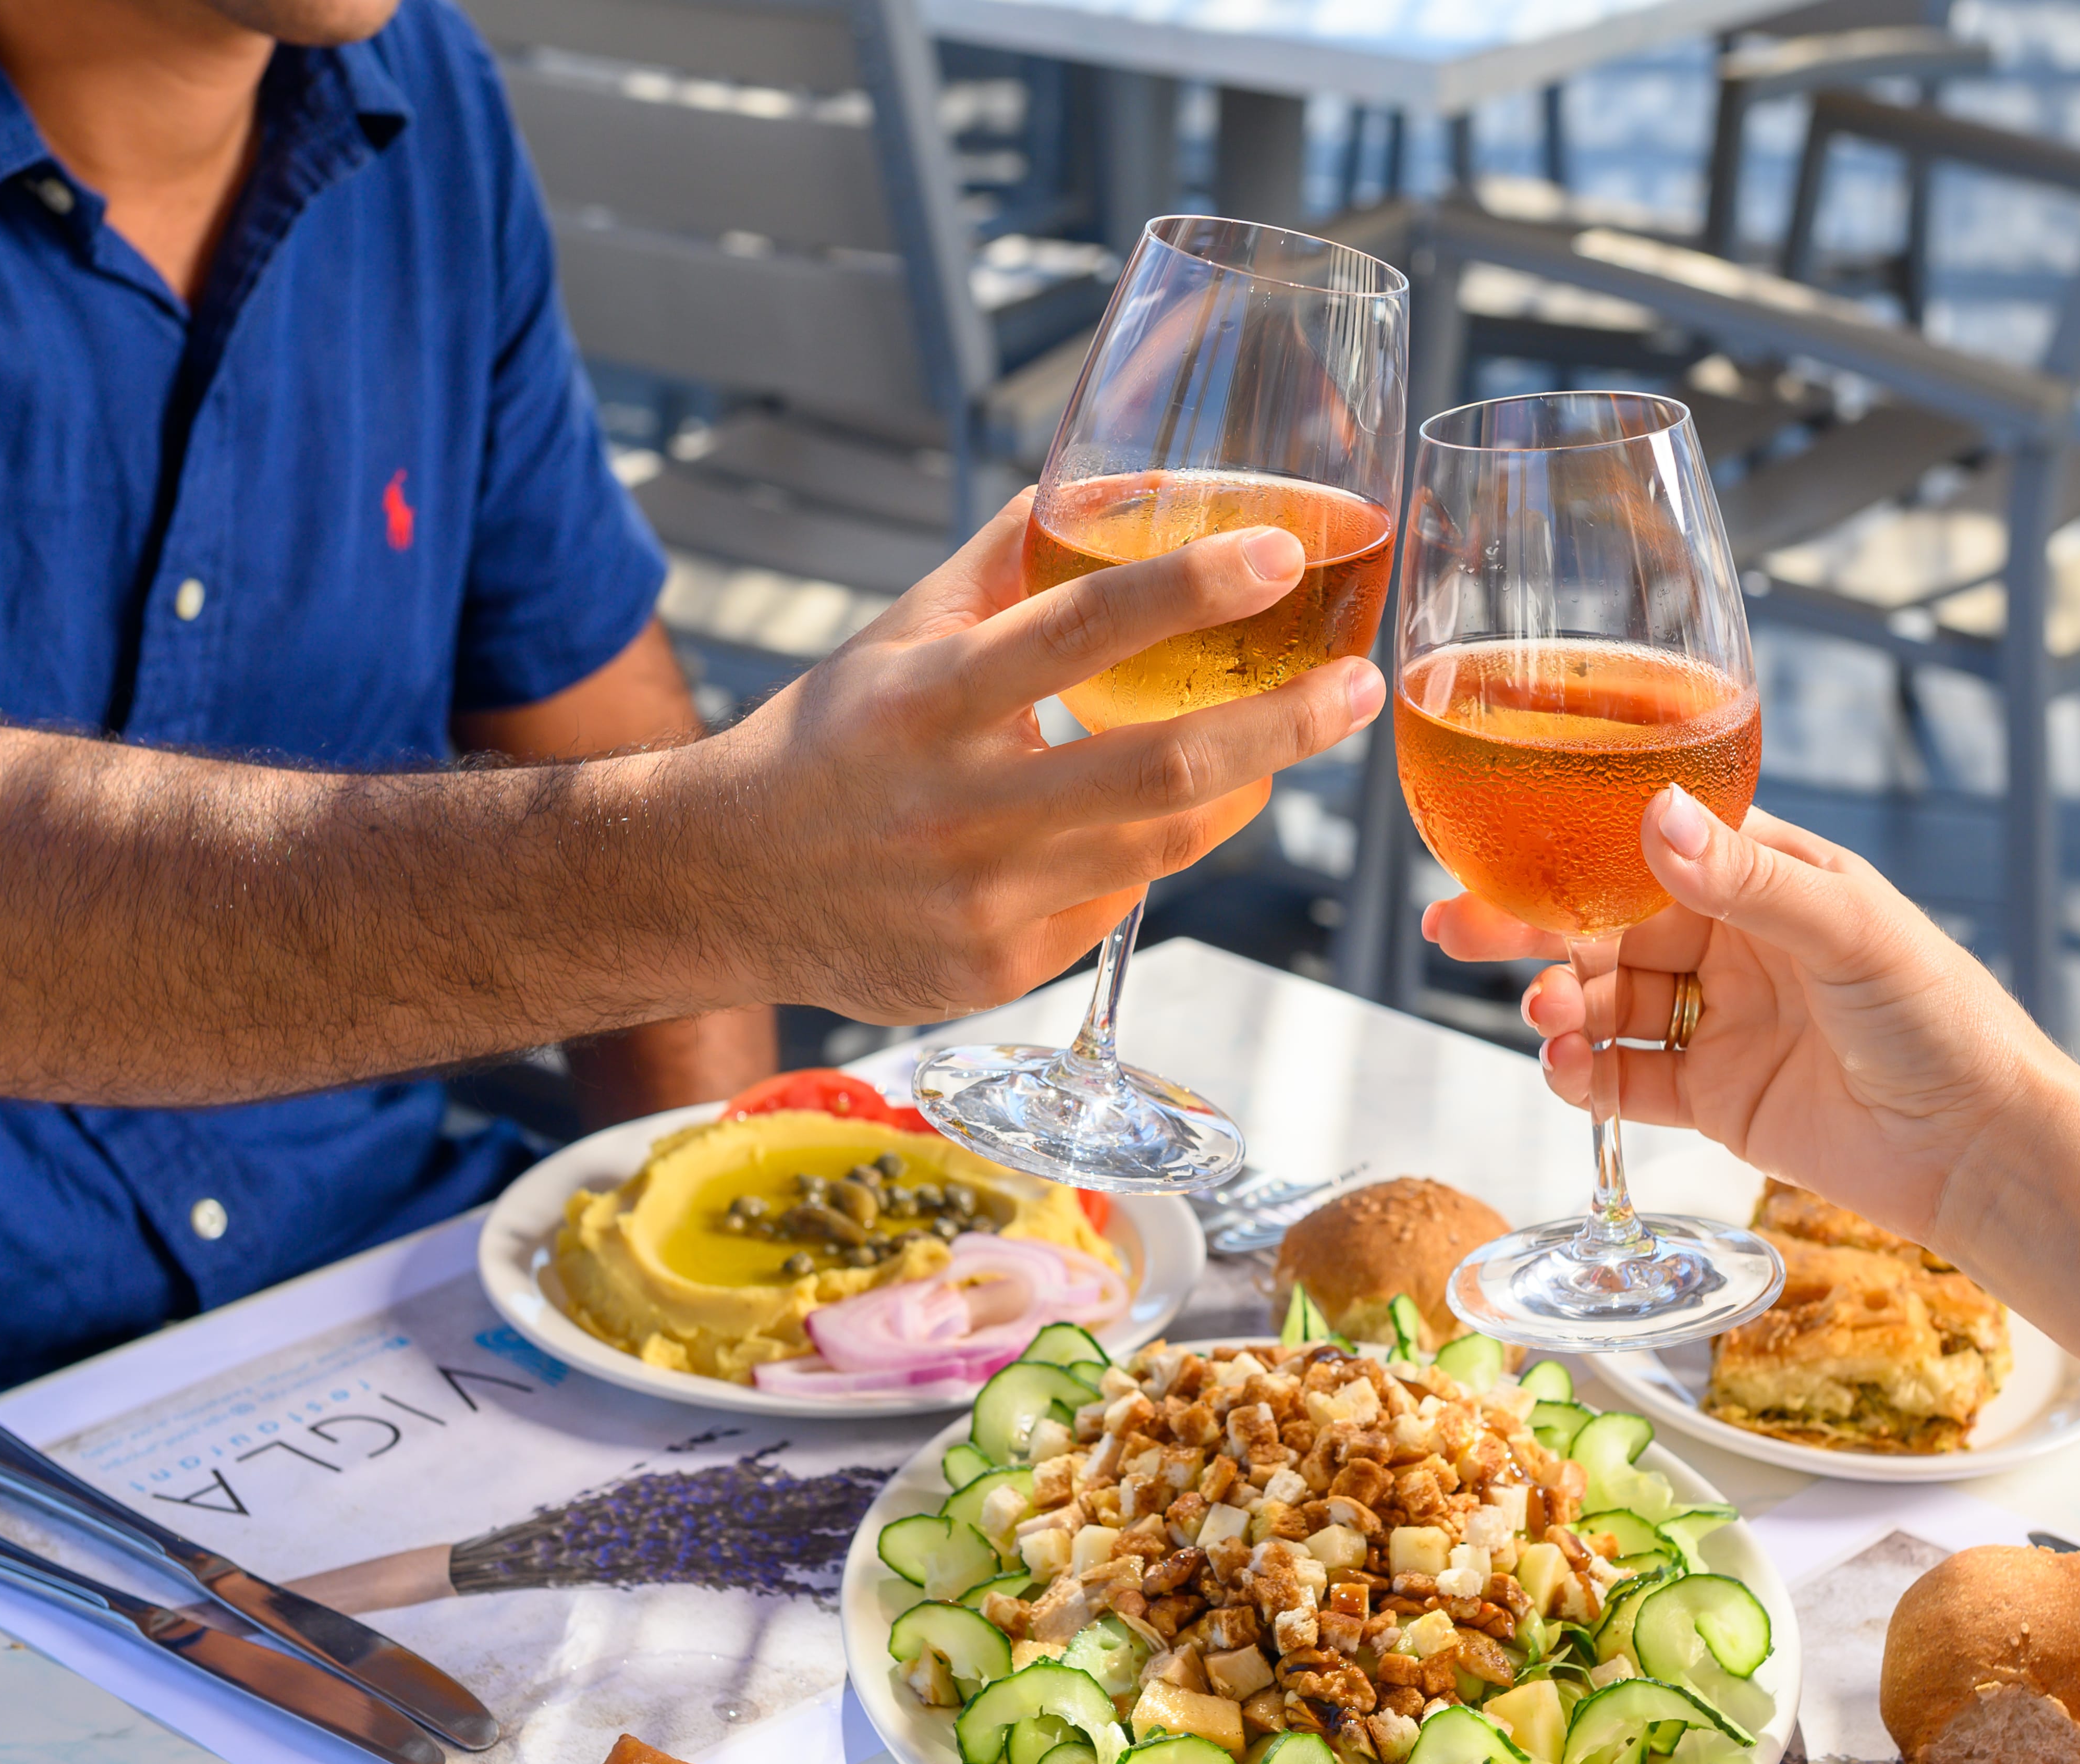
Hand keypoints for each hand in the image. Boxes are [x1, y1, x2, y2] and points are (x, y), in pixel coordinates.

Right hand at [683, 493, 1381, 1021]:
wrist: (720, 882)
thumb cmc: (829, 738)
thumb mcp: (900, 633)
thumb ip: (1007, 561)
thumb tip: (1110, 478)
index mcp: (932, 699)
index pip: (1082, 630)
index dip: (1191, 589)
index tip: (1280, 557)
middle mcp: (961, 806)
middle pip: (1165, 767)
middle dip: (1285, 727)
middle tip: (1359, 688)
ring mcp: (983, 901)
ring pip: (1162, 844)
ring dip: (1239, 790)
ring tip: (1282, 743)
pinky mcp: (997, 969)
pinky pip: (1115, 904)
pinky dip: (1142, 855)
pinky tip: (1130, 824)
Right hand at [1422, 788, 2057, 1245]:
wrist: (1979, 1149)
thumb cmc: (1941, 1019)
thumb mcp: (1848, 929)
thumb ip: (1746, 880)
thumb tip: (1656, 817)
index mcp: (1767, 879)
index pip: (1650, 847)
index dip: (1572, 847)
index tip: (1500, 848)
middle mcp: (1735, 944)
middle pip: (1607, 925)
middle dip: (1531, 928)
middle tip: (1458, 928)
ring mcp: (1720, 1023)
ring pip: (1608, 1004)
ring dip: (1562, 1009)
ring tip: (1545, 1020)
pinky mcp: (1714, 1098)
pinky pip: (1627, 1081)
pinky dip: (1586, 1078)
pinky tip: (1564, 1072)